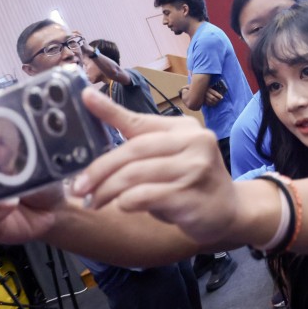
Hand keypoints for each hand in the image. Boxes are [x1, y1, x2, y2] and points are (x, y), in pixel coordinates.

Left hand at [71, 89, 235, 244]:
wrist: (228, 210)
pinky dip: (126, 202)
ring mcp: (195, 168)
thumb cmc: (190, 183)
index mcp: (184, 128)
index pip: (139, 119)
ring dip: (107, 190)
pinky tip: (123, 207)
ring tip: (94, 202)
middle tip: (78, 187)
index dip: (109, 110)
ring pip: (135, 174)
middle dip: (99, 169)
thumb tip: (100, 133)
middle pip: (133, 150)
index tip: (85, 97)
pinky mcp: (191, 196)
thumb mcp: (169, 157)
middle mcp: (193, 142)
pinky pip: (145, 196)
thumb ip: (141, 144)